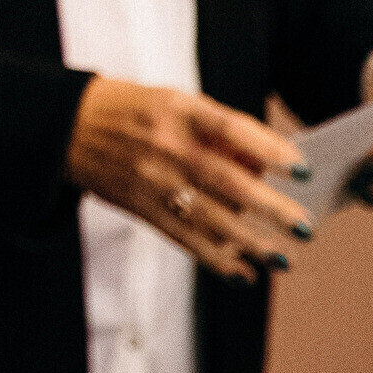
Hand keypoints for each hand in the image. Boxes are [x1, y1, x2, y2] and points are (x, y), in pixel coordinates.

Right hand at [66, 75, 312, 281]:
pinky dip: (216, 259)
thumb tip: (265, 164)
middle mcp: (167, 145)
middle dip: (272, 208)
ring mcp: (152, 179)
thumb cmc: (129, 108)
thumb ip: (217, 128)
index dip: (270, 147)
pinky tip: (243, 272)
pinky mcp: (141, 207)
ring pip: (210, 218)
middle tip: (306, 226)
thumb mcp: (172, 101)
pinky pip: (183, 238)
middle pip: (228, 181)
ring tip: (283, 258)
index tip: (302, 167)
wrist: (66, 125)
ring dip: (252, 243)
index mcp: (178, 110)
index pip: (232, 128)